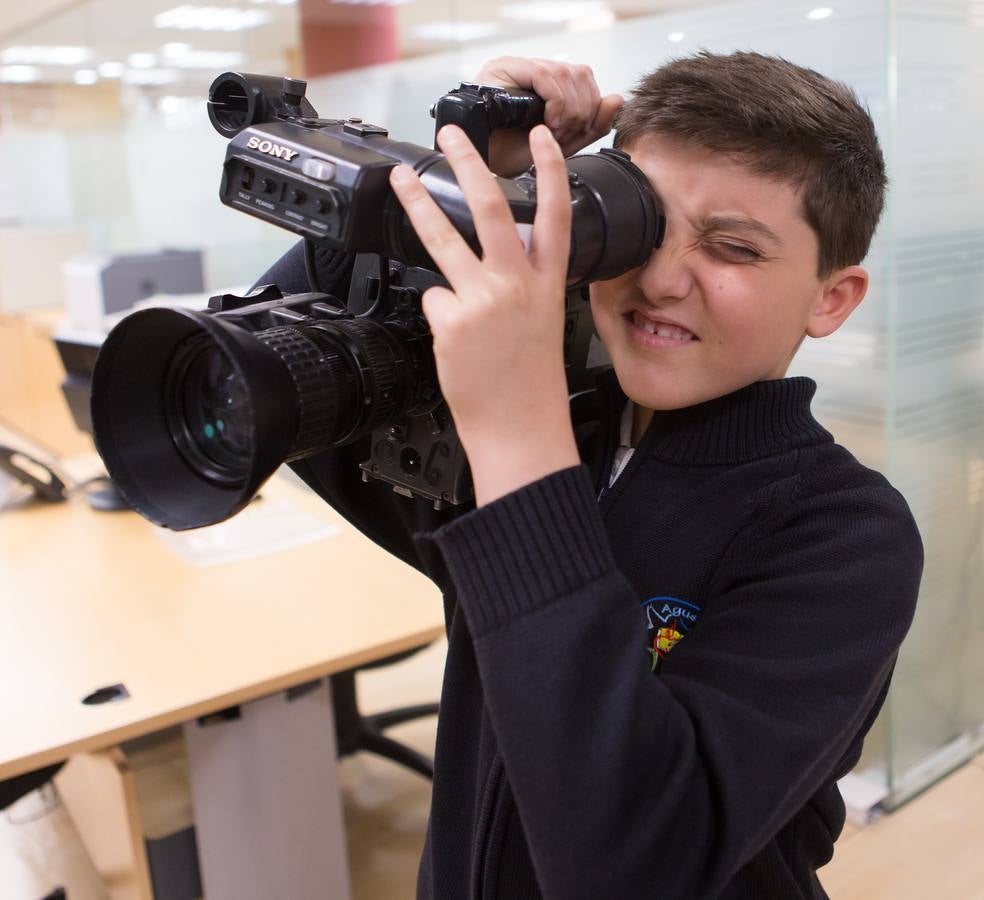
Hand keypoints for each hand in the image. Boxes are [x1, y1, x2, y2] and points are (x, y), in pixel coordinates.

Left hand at [389, 124, 580, 505]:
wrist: (520, 427)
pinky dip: (439, 314)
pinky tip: (454, 339)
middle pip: (492, 208)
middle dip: (470, 164)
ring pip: (445, 238)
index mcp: (548, 284)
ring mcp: (484, 299)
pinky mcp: (453, 320)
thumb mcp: (542, 322)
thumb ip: (524, 283)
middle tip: (452, 137)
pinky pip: (433, 299)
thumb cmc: (531, 382)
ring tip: (402, 181)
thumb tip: (490, 258)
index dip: (551, 170)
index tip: (544, 137)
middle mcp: (518, 284)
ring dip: (419, 203)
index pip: (555, 215)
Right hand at [474, 56, 622, 176]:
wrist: (486, 167)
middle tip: (564, 136)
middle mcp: (533, 69)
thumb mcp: (563, 145)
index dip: (591, 107)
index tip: (578, 134)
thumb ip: (592, 126)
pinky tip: (547, 123)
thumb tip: (617, 99)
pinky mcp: (504, 67)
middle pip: (580, 73)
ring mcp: (518, 65)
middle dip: (581, 110)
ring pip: (566, 72)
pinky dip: (555, 101)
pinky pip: (544, 74)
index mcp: (548, 84)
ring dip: (568, 109)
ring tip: (553, 133)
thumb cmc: (515, 156)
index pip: (585, 80)